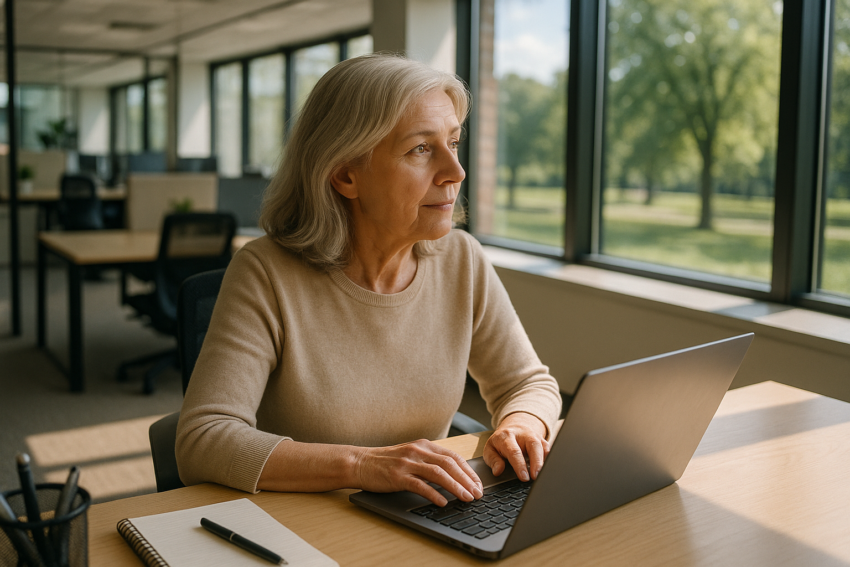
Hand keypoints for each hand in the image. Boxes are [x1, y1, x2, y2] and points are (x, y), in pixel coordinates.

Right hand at [354, 439, 482, 505]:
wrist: (359, 462)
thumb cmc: (385, 462)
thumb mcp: (410, 456)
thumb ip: (429, 461)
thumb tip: (452, 476)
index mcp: (424, 445)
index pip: (453, 457)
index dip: (468, 471)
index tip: (478, 484)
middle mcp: (418, 451)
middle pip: (450, 464)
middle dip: (467, 480)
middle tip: (478, 493)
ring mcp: (407, 462)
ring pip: (438, 473)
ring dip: (456, 487)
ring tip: (467, 498)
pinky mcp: (397, 475)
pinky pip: (420, 485)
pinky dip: (434, 494)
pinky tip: (443, 502)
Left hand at [483, 412, 548, 481]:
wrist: (514, 426)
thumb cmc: (501, 441)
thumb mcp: (490, 448)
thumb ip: (493, 460)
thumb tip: (498, 471)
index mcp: (507, 437)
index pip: (514, 451)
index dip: (520, 465)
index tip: (524, 477)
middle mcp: (523, 435)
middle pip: (533, 446)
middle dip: (536, 462)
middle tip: (536, 477)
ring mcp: (535, 437)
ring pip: (544, 448)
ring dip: (545, 463)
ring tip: (543, 477)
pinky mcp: (543, 441)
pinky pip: (549, 451)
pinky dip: (550, 462)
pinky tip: (547, 472)